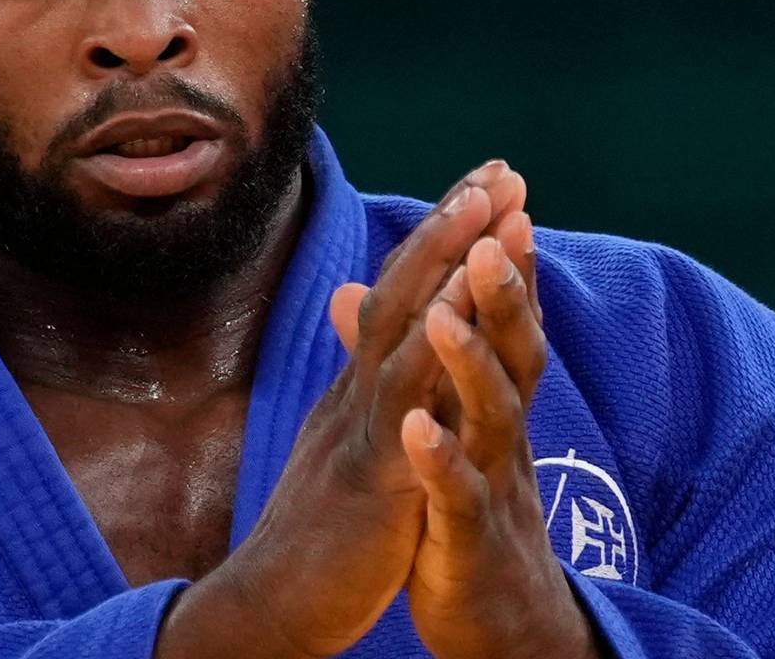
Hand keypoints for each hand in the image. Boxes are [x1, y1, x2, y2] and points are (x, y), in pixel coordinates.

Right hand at [158, 163, 501, 658]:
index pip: (409, 293)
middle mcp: (361, 391)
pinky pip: (403, 412)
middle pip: (406, 290)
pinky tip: (458, 321)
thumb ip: (366, 384)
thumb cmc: (319, 529)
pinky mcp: (371, 477)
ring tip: (482, 215)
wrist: (274, 604)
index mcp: (365, 387)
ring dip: (444, 269)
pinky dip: (428, 361)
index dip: (447, 236)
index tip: (488, 183)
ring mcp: (363, 428)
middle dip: (453, 226)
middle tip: (500, 170)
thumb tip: (371, 329)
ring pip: (406, 333)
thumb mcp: (350, 445)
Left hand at [402, 223, 596, 658]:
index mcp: (492, 408)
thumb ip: (418, 364)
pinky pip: (457, 498)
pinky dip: (440, 461)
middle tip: (499, 220)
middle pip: (515, 350)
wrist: (501, 627)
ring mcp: (494, 487)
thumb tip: (360, 290)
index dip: (503, 258)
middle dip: (506, 287)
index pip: (502, 321)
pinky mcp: (469, 543)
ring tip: (446, 312)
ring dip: (471, 361)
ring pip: (494, 415)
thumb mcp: (445, 433)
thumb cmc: (467, 520)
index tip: (500, 189)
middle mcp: (505, 437)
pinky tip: (416, 429)